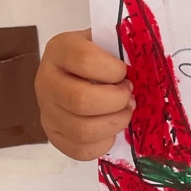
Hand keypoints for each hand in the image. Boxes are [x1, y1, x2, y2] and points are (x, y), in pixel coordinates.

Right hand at [35, 28, 132, 161]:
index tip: (125, 72)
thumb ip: (123, 49)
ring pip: (82, 130)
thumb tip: (144, 69)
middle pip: (81, 100)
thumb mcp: (107, 40)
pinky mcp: (52, 134)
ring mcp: (46, 110)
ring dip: (114, 123)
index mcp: (60, 49)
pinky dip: (104, 144)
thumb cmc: (99, 54)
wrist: (75, 69)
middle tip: (130, 96)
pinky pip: (80, 150)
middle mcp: (46, 80)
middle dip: (117, 101)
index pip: (85, 60)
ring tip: (125, 111)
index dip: (114, 70)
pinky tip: (111, 128)